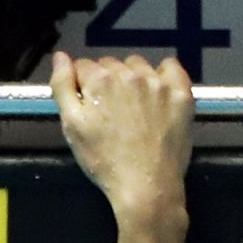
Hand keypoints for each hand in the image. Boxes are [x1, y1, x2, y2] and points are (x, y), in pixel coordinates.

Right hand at [50, 52, 194, 217]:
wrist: (146, 187)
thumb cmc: (104, 160)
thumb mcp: (71, 125)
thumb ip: (62, 86)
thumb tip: (61, 56)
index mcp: (99, 79)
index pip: (84, 66)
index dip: (84, 85)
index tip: (91, 105)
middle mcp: (130, 75)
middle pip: (111, 65)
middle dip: (107, 81)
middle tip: (113, 111)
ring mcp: (158, 84)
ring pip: (139, 66)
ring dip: (133, 78)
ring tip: (135, 106)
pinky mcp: (181, 96)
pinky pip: (173, 68)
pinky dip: (166, 73)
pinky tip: (160, 89)